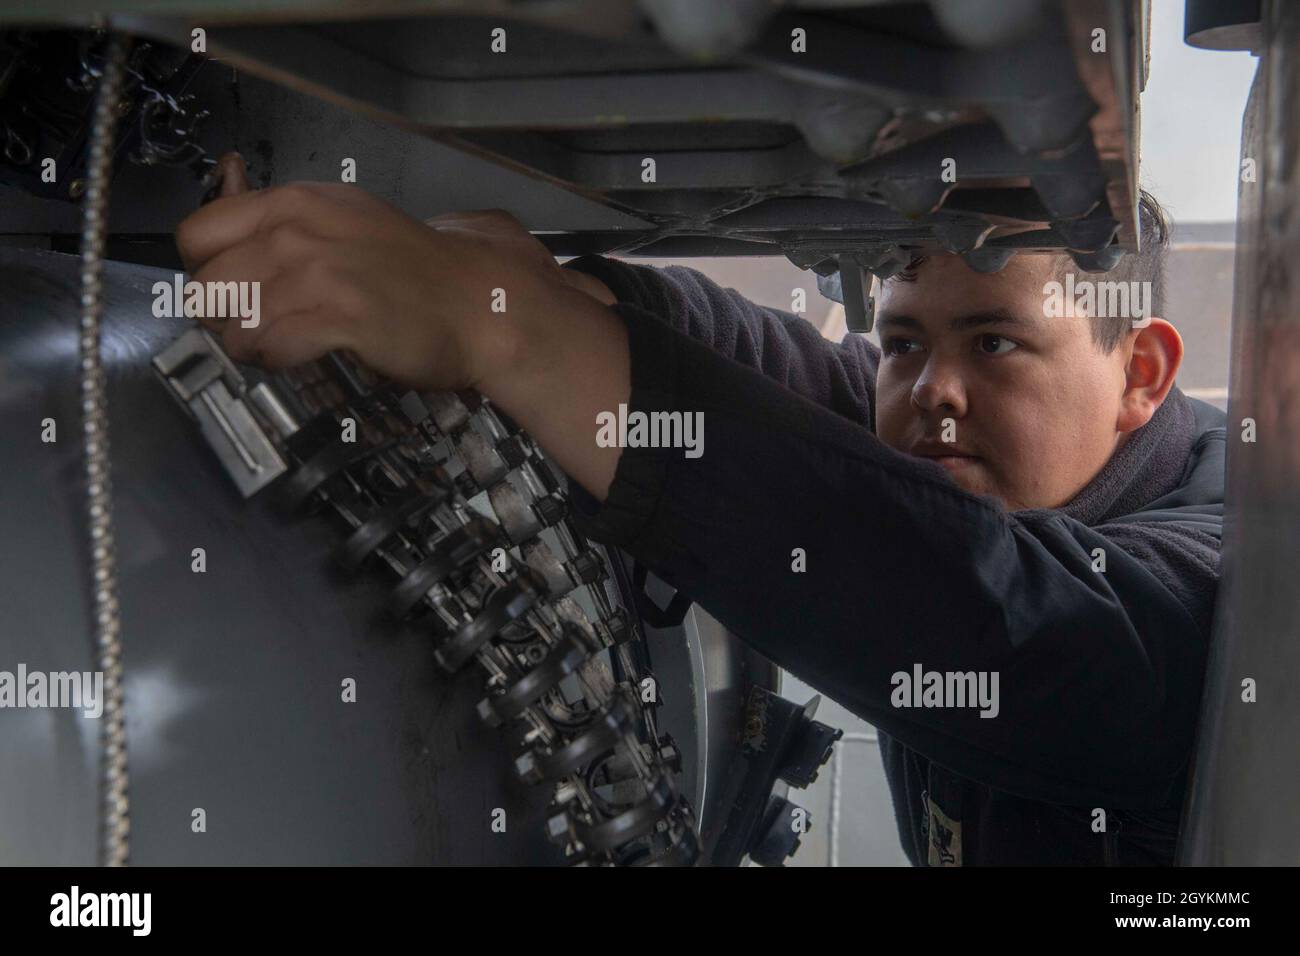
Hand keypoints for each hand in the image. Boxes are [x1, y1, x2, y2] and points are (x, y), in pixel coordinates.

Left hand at [174, 153, 582, 391]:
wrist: (478, 304)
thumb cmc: (416, 270)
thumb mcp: (343, 216)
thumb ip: (281, 212)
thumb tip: (226, 180)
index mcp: (297, 202)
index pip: (197, 233)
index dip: (205, 271)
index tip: (229, 289)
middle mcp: (300, 232)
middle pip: (207, 286)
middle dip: (222, 317)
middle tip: (254, 327)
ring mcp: (320, 275)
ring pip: (234, 323)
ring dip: (248, 345)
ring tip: (278, 345)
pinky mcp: (340, 318)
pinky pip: (271, 348)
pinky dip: (275, 361)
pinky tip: (299, 355)